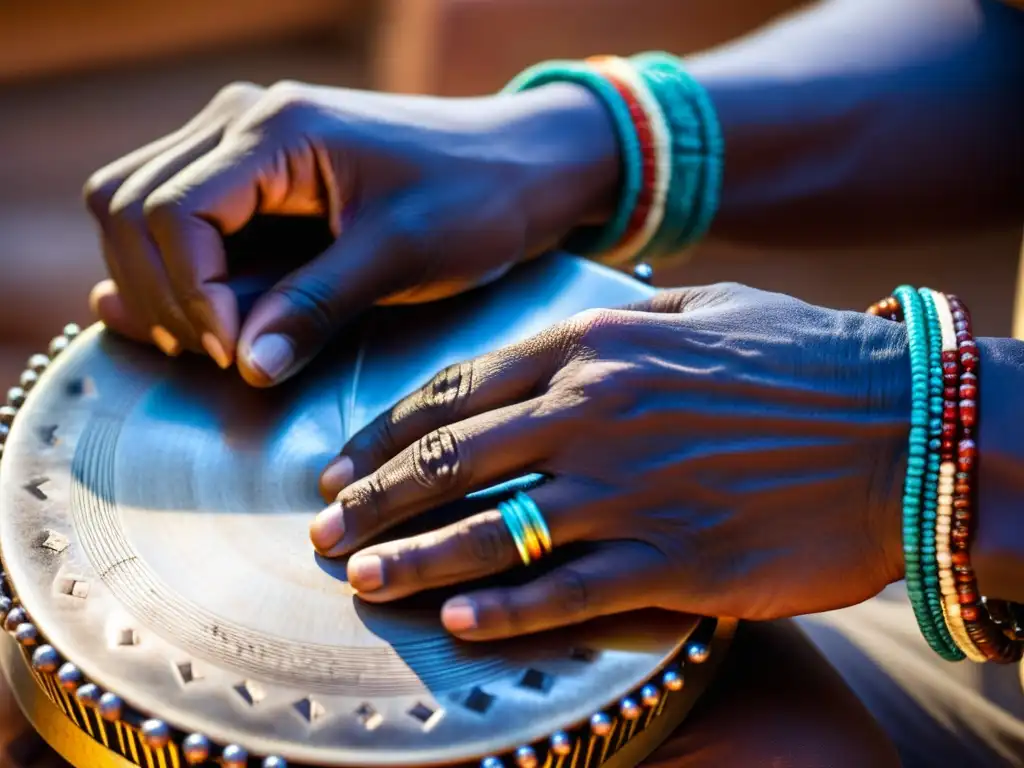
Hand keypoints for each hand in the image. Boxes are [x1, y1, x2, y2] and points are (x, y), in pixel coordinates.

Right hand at [83, 80, 618, 385]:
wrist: (523, 167)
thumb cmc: (477, 197)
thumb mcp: (401, 256)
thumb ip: (316, 307)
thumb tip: (247, 366)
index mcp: (276, 129)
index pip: (170, 212)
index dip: (186, 294)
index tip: (235, 353)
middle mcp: (242, 122)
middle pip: (128, 204)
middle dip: (158, 290)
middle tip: (221, 353)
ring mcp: (244, 144)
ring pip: (136, 205)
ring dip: (156, 279)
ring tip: (214, 340)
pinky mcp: (258, 175)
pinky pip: (179, 215)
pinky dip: (176, 268)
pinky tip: (200, 316)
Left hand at [309, 284, 910, 639]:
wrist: (904, 423)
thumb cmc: (801, 360)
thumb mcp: (698, 312)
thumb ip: (615, 326)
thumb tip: (556, 341)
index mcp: (596, 346)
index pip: (459, 390)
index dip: (387, 431)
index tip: (342, 463)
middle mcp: (597, 412)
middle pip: (454, 459)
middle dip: (376, 497)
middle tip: (324, 530)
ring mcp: (633, 490)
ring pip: (493, 528)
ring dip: (414, 557)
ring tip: (359, 578)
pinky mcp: (677, 560)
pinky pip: (569, 588)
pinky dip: (504, 607)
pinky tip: (453, 620)